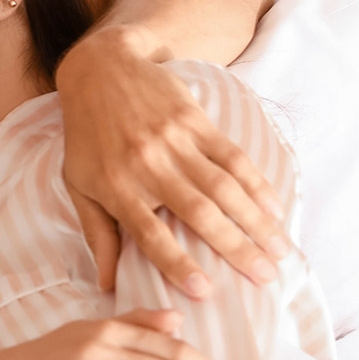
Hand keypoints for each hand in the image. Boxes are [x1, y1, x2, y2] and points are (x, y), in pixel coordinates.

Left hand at [54, 28, 289, 296]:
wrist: (100, 69)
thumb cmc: (86, 136)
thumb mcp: (78, 183)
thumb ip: (96, 233)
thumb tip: (107, 284)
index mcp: (116, 187)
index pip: (149, 233)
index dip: (176, 263)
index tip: (203, 290)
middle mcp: (148, 166)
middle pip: (199, 213)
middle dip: (235, 248)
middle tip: (266, 278)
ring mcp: (175, 141)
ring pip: (224, 188)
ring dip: (256, 221)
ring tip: (280, 251)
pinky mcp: (195, 121)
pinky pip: (233, 157)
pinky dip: (257, 185)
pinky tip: (275, 209)